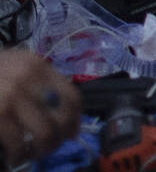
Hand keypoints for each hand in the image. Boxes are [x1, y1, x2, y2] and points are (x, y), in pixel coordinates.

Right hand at [0, 49, 81, 165]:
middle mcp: (29, 78)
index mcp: (38, 66)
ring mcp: (12, 96)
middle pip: (62, 116)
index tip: (71, 133)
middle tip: (49, 148)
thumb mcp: (15, 69)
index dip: (75, 119)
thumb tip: (63, 119)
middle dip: (59, 138)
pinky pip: (17, 142)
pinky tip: (14, 157)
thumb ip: (38, 85)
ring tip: (31, 155)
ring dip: (41, 150)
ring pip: (44, 132)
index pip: (71, 95)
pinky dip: (19, 155)